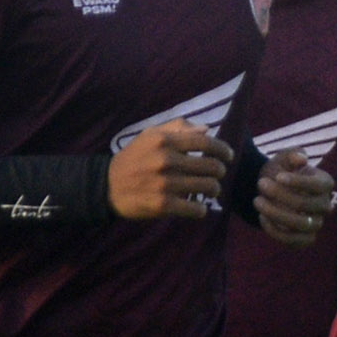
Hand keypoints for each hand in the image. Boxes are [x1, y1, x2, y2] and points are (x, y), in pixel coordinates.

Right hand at [109, 121, 230, 221]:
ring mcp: (166, 184)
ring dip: (214, 190)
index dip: (222, 149)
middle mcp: (166, 160)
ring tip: (209, 190)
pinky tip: (198, 207)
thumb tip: (206, 129)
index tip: (228, 155)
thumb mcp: (150, 135)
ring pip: (208, 187)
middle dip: (219, 171)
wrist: (107, 186)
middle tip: (216, 174)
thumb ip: (178, 128)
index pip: (205, 142)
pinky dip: (201, 209)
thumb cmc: (133, 158)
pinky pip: (196, 209)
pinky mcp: (164, 205)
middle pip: (212, 166)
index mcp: (164, 141)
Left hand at [253, 152, 336, 246]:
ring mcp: (316, 224)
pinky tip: (262, 217)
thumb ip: (291, 154)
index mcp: (325, 183)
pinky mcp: (305, 239)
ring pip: (302, 224)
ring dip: (276, 214)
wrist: (270, 191)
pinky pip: (294, 240)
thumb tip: (301, 158)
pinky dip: (275, 231)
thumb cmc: (280, 172)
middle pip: (308, 204)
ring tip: (257, 201)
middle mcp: (325, 205)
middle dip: (282, 195)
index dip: (299, 182)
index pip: (319, 186)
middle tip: (261, 184)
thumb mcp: (283, 158)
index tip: (278, 176)